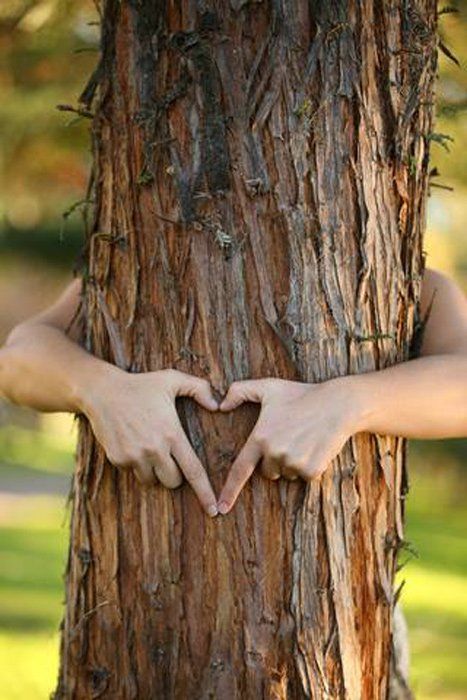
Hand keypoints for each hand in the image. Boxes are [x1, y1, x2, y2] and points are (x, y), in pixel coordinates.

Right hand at [81, 367, 219, 515]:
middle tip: (168, 454)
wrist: (102, 391)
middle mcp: (154, 449)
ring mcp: (134, 456)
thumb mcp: (172, 379)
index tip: (214, 511)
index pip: (193, 471)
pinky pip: (133, 472)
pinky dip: (136, 463)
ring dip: (154, 470)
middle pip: (173, 482)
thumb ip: (199, 388)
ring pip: (152, 480)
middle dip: (175, 474)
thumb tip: (218, 405)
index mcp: (171, 434)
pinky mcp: (118, 459)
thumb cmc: (141, 384)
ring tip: (149, 446)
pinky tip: (132, 442)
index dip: (205, 492)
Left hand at [216, 377, 358, 513]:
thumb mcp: (268, 387)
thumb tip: (220, 406)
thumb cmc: (301, 394)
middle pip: (268, 471)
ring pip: (287, 474)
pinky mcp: (312, 470)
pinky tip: (315, 446)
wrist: (337, 404)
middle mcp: (274, 452)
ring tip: (304, 438)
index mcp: (260, 437)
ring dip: (293, 462)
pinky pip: (305, 476)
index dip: (229, 490)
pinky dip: (310, 466)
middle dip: (276, 459)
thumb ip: (240, 391)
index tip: (221, 508)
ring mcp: (293, 463)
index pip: (240, 469)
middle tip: (290, 436)